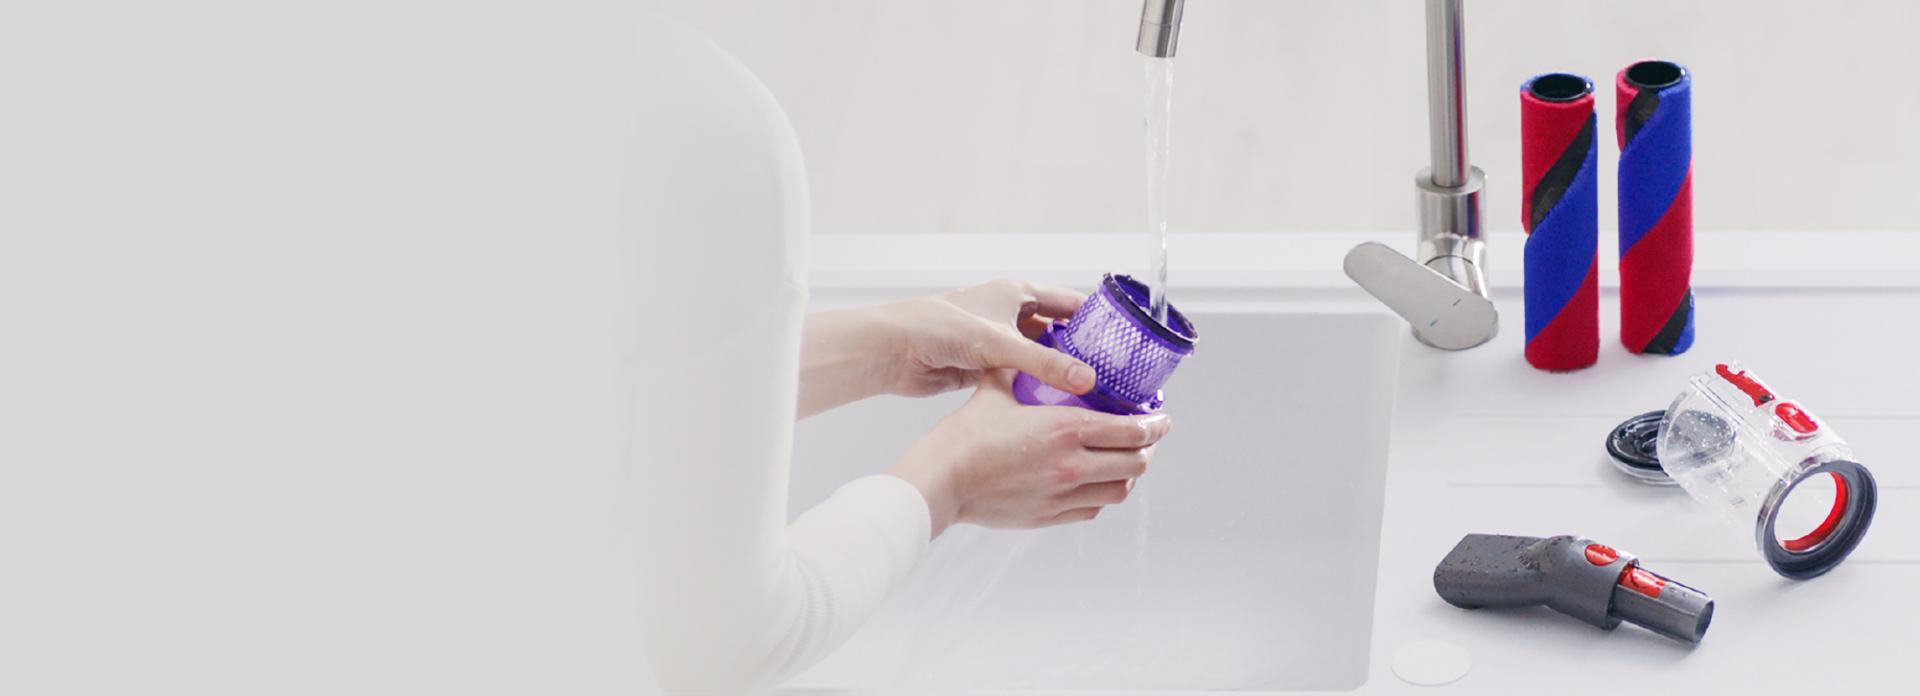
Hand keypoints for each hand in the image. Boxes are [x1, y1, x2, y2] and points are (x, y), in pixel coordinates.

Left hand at [874, 279, 1095, 397]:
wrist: (892, 350)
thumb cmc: (940, 329)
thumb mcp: (999, 344)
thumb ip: (1045, 363)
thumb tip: (1087, 381)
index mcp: (1017, 293)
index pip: (1070, 303)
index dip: (1097, 321)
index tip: (1125, 343)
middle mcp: (1010, 313)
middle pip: (1059, 333)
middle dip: (1083, 353)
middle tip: (1112, 378)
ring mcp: (998, 341)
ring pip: (1040, 358)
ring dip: (1060, 374)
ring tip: (1091, 397)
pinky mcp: (985, 366)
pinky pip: (1022, 377)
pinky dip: (1037, 388)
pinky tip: (1056, 408)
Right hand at [888, 371, 1172, 536]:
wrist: (943, 482)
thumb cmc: (965, 435)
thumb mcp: (996, 389)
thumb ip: (1022, 369)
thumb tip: (1031, 350)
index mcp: (1066, 429)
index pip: (1133, 431)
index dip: (1156, 425)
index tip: (1162, 418)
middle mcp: (1073, 465)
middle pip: (1136, 463)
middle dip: (1149, 449)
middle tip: (1148, 438)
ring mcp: (1063, 495)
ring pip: (1119, 490)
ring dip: (1129, 474)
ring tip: (1125, 461)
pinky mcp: (1049, 516)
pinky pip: (1093, 509)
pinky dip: (1102, 495)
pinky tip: (1095, 482)